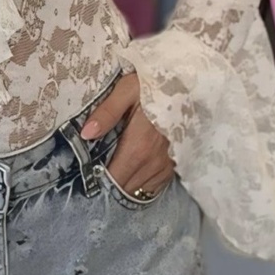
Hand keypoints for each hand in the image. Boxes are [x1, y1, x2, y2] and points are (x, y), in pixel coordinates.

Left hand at [79, 68, 174, 195]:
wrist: (189, 84)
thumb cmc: (155, 85)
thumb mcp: (127, 90)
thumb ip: (107, 112)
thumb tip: (86, 134)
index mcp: (139, 147)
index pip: (113, 179)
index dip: (96, 181)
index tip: (86, 174)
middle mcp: (153, 162)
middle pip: (124, 188)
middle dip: (108, 184)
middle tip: (95, 172)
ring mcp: (166, 166)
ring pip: (138, 190)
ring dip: (123, 184)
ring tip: (112, 170)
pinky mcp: (174, 166)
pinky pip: (152, 186)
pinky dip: (139, 183)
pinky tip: (131, 170)